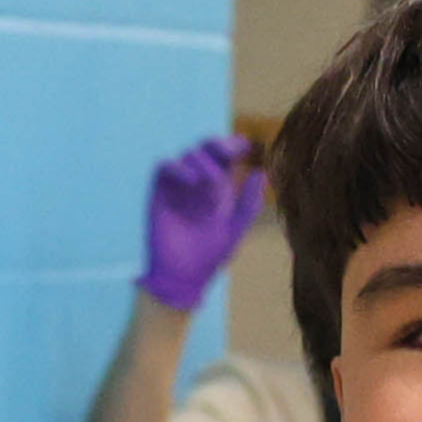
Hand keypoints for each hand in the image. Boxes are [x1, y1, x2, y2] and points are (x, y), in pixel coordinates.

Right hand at [136, 135, 266, 311]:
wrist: (182, 277)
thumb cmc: (210, 256)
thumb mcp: (236, 228)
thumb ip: (249, 202)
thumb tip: (262, 173)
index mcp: (219, 187)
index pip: (226, 155)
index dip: (234, 144)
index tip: (244, 148)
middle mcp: (198, 181)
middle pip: (207, 147)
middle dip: (219, 145)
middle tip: (230, 154)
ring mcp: (178, 186)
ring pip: (188, 154)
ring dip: (202, 163)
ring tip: (209, 184)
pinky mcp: (159, 192)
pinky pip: (164, 166)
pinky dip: (178, 167)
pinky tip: (192, 181)